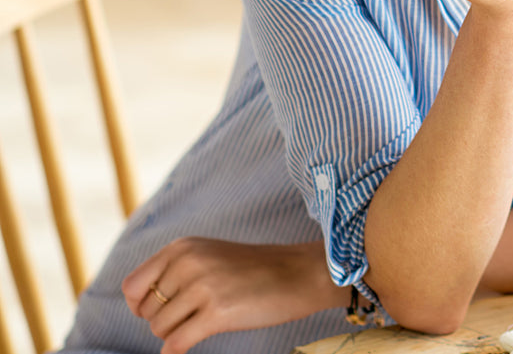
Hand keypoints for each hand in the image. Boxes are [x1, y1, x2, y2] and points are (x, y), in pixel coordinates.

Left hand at [121, 237, 343, 353]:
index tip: (159, 311)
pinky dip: (176, 351)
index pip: (133, 286)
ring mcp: (203, 287)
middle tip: (191, 317)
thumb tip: (135, 302)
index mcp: (182, 248)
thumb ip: (175, 270)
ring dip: (176, 333)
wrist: (301, 273)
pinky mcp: (217, 313)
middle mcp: (188, 263)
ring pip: (160, 328)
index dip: (139, 305)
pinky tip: (184, 350)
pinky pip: (176, 342)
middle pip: (146, 311)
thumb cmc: (257, 269)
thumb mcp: (210, 255)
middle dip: (163, 320)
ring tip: (201, 325)